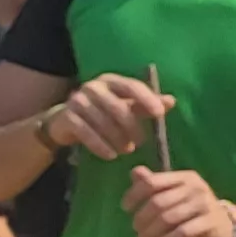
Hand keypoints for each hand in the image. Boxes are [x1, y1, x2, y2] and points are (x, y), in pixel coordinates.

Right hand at [45, 73, 171, 161]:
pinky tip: (110, 155)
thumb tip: (171, 101)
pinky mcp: (67, 117)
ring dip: (117, 138)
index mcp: (110, 81)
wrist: (64, 121)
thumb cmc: (101, 112)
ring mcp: (77, 101)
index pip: (131, 86)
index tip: (160, 114)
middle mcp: (92, 87)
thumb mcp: (124, 105)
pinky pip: (86, 133)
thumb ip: (145, 104)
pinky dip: (100, 146)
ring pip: (102, 121)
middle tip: (142, 141)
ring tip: (127, 150)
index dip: (147, 99)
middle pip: (117, 107)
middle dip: (132, 126)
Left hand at [124, 167, 235, 236]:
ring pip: (168, 218)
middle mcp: (195, 187)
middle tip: (135, 229)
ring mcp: (205, 204)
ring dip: (150, 232)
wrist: (224, 225)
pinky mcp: (210, 222)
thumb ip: (154, 184)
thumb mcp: (174, 193)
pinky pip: (182, 232)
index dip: (134, 195)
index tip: (125, 208)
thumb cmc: (191, 208)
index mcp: (184, 177)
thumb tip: (135, 172)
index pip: (152, 182)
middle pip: (158, 202)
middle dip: (141, 218)